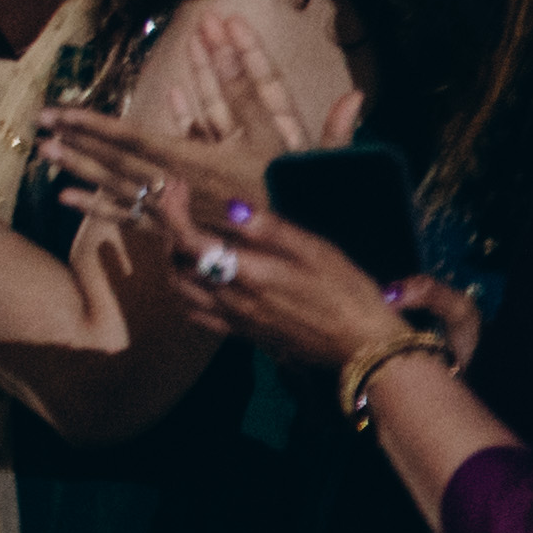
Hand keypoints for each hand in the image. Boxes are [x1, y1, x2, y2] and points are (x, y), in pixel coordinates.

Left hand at [29, 108, 411, 371]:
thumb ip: (269, 230)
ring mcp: (234, 321)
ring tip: (186, 236)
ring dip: (173, 260)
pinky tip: (199, 276)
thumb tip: (229, 209)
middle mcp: (231, 299)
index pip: (187, 240)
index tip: (176, 186)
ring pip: (180, 290)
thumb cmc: (347, 291)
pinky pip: (196, 313)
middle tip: (181, 206)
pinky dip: (185, 290)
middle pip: (176, 264)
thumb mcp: (315, 249)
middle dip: (170, 230)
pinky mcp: (242, 335)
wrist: (362, 346)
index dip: (173, 209)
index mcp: (248, 273)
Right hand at [147, 6, 365, 213]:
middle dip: (220, 55)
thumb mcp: (329, 172)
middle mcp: (257, 141)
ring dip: (201, 77)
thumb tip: (356, 97)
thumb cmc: (317, 214)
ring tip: (188, 44)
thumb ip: (337, 137)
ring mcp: (235, 158)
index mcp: (283, 135)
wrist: (295, 254)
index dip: (249, 53)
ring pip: (214, 109)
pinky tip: (172, 95)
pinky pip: (197, 141)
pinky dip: (184, 117)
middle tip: (204, 20)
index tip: (232, 21)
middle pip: (235, 90)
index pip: (264, 84)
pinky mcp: (216, 176)